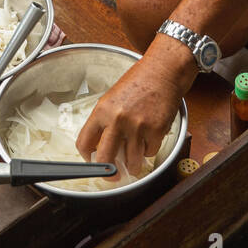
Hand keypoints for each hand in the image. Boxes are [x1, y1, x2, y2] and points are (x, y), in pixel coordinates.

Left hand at [75, 47, 191, 176]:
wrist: (163, 71)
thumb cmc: (138, 81)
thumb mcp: (112, 98)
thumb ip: (105, 121)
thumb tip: (100, 146)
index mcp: (102, 111)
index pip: (84, 142)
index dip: (87, 157)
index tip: (93, 161)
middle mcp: (117, 120)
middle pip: (105, 159)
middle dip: (109, 173)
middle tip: (113, 176)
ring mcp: (137, 126)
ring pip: (131, 162)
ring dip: (133, 166)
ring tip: (134, 163)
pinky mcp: (156, 130)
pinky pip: (150, 152)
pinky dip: (149, 150)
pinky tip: (149, 139)